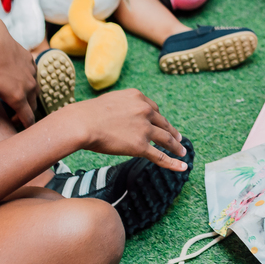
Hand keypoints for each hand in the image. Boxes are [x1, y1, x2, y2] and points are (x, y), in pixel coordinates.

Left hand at [0, 18, 37, 132]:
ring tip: (17, 97)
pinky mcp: (31, 62)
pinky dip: (27, 81)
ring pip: (34, 90)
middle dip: (26, 112)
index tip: (20, 130)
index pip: (28, 118)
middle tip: (14, 116)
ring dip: (28, 97)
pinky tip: (17, 77)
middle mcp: (30, 87)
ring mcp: (32, 73)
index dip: (25, 125)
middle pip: (33, 105)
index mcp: (18, 97)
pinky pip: (33, 75)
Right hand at [55, 87, 187, 171]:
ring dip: (176, 146)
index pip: (153, 108)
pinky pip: (160, 156)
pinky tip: (182, 166)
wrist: (82, 123)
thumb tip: (122, 113)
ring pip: (166, 139)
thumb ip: (122, 106)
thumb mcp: (111, 101)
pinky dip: (173, 162)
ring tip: (182, 152)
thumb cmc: (88, 114)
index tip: (162, 124)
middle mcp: (145, 110)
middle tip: (178, 138)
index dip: (158, 118)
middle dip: (172, 131)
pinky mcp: (140, 145)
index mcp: (138, 97)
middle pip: (163, 123)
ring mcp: (144, 128)